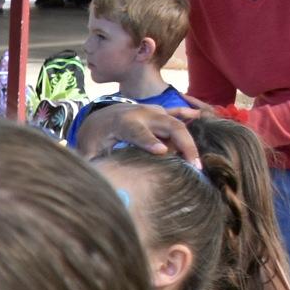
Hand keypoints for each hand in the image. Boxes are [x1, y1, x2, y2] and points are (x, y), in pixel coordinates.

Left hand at [75, 102, 201, 167]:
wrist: (99, 117)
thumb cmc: (95, 138)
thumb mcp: (89, 151)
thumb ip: (93, 162)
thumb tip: (93, 179)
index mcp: (123, 123)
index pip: (138, 133)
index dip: (149, 141)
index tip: (161, 152)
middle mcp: (142, 114)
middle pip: (168, 126)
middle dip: (182, 144)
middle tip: (194, 167)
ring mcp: (153, 111)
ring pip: (176, 122)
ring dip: (188, 141)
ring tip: (197, 163)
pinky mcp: (159, 112)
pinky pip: (177, 113)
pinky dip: (188, 115)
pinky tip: (200, 117)